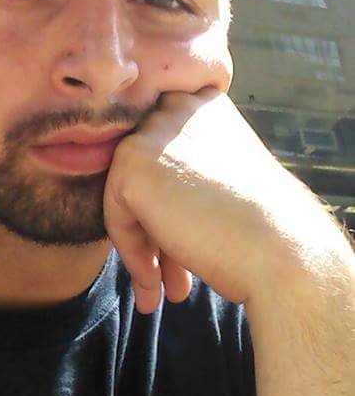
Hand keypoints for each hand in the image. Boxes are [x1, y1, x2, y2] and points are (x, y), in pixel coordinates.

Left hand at [103, 85, 307, 312]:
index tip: (181, 247)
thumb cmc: (264, 226)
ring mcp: (152, 133)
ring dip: (144, 249)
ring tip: (163, 290)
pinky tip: (155, 285)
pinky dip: (134, 255)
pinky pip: (116, 219)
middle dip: (156, 231)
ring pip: (127, 199)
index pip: (165, 153)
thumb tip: (152, 200)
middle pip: (145, 177)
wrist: (279, 249)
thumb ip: (187, 173)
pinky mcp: (131, 166)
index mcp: (205, 105)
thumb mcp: (225, 178)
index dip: (169, 204)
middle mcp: (178, 107)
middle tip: (173, 277)